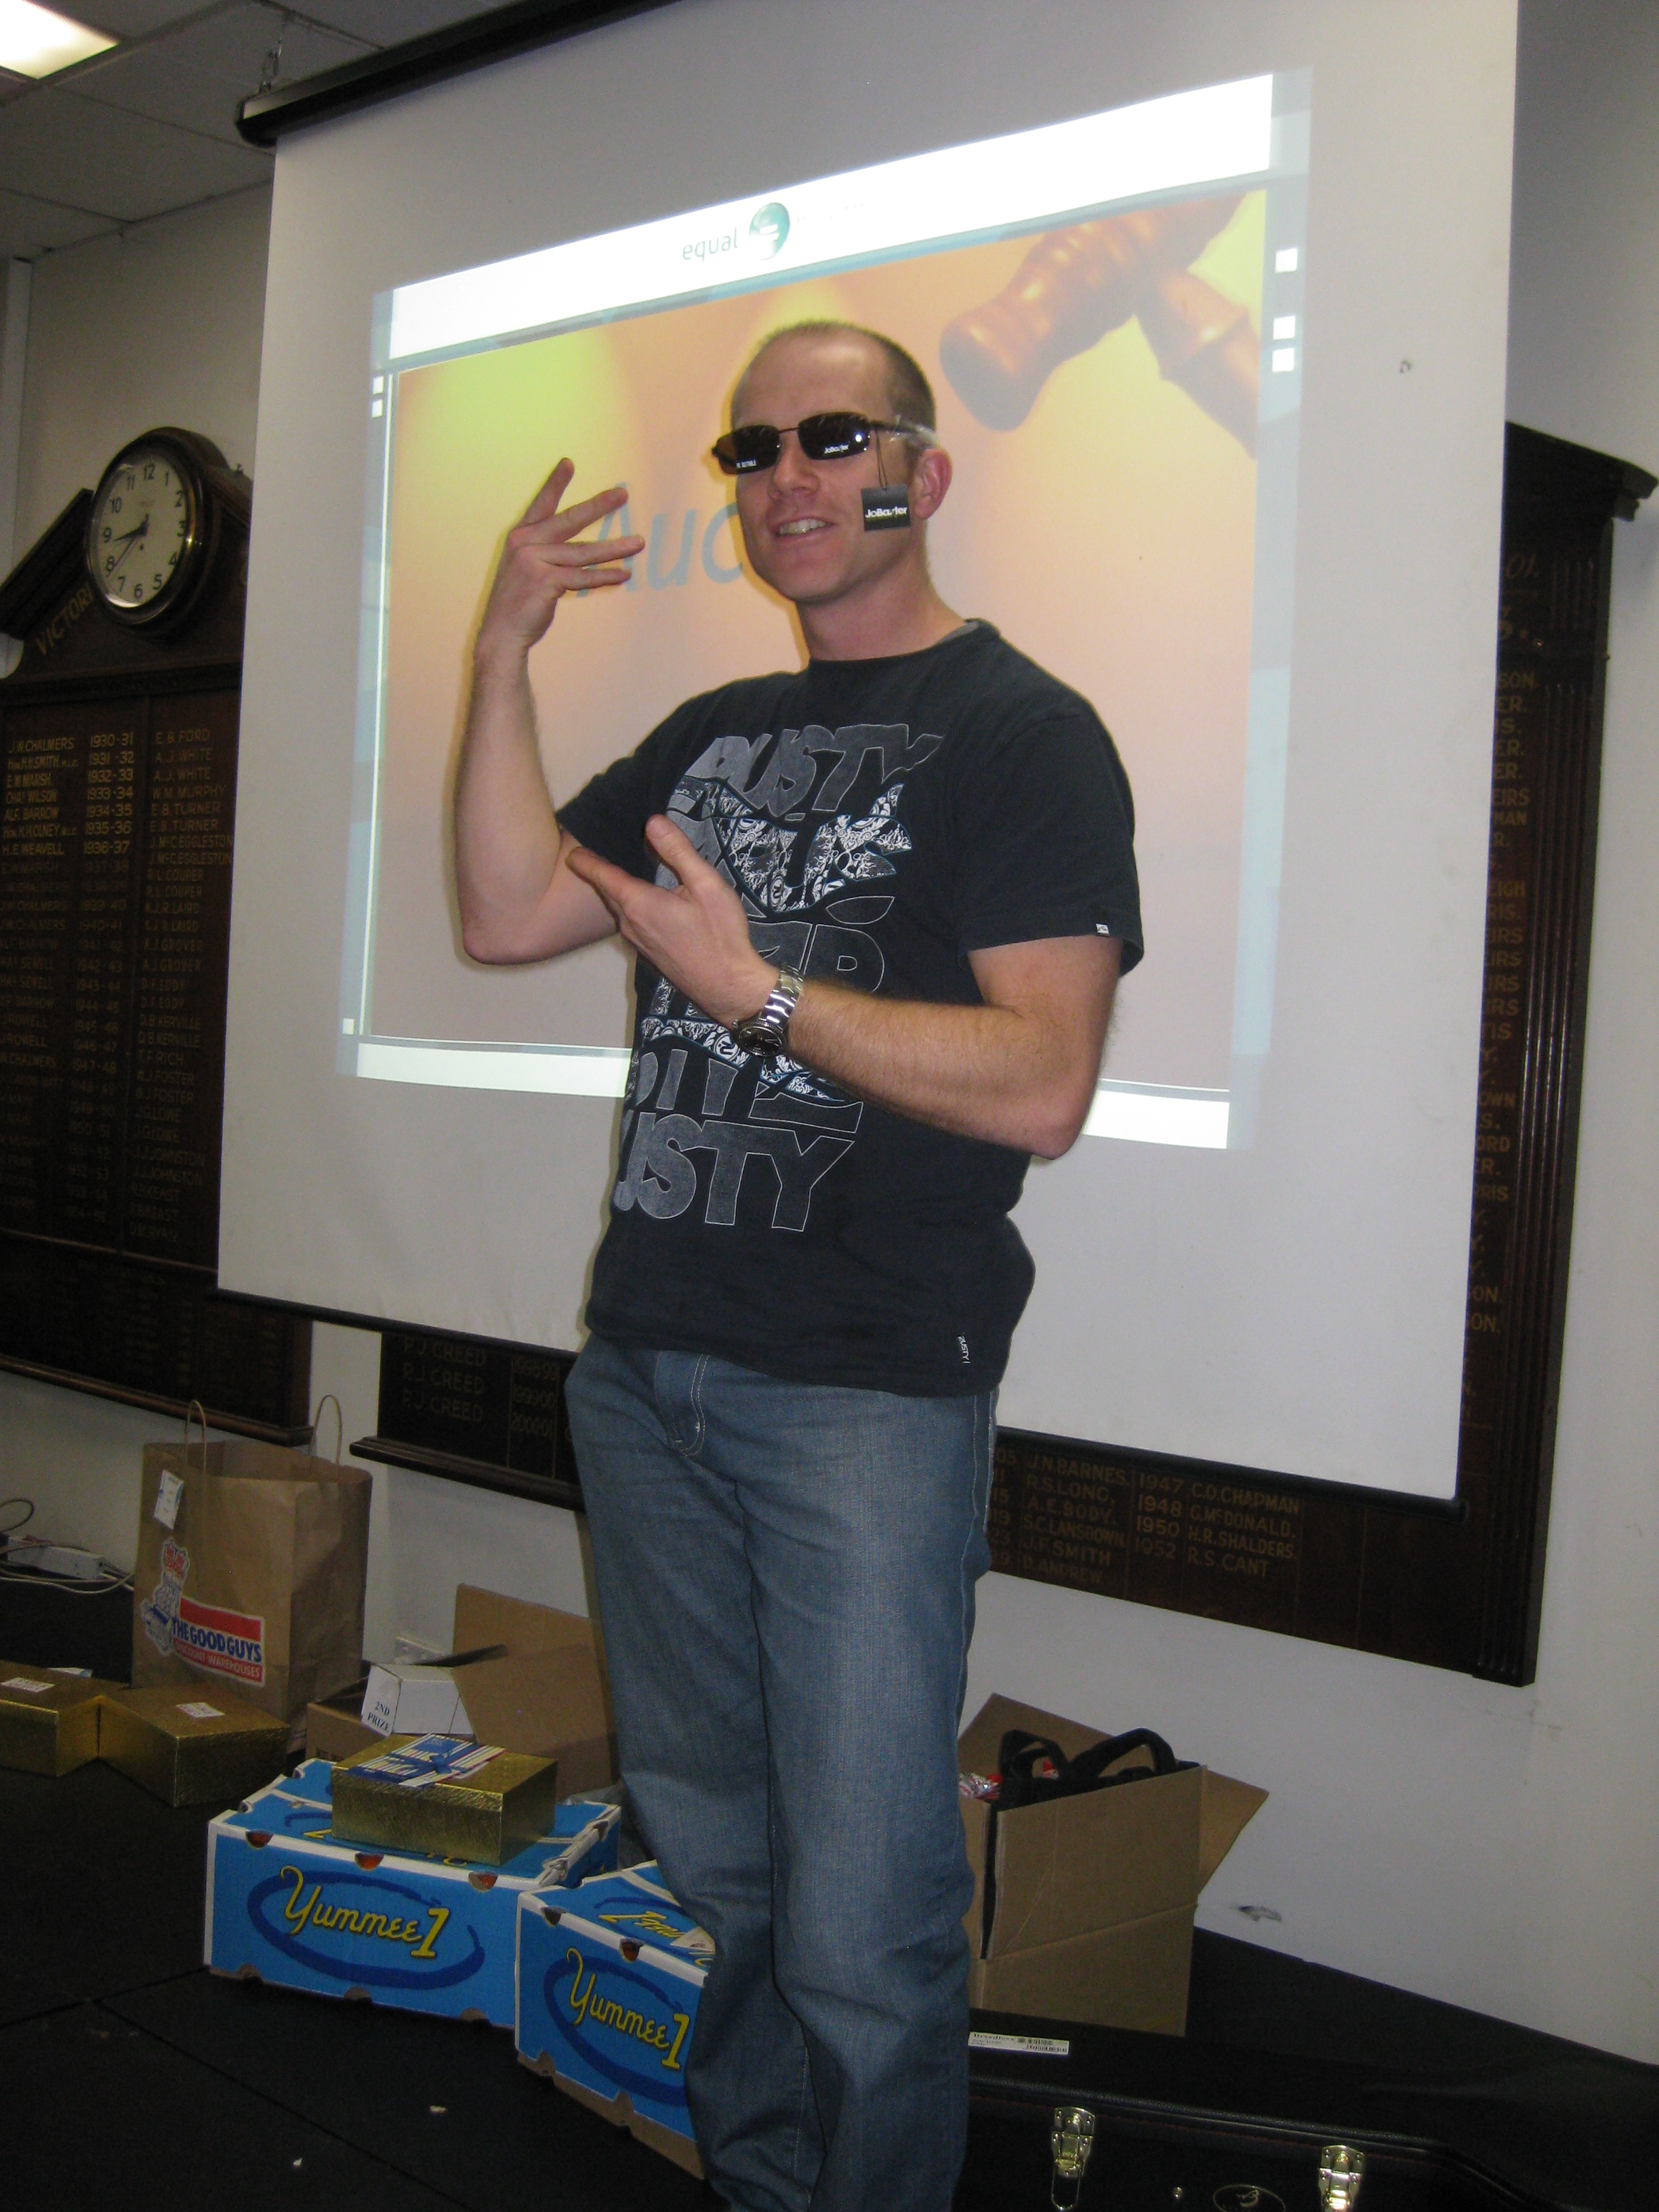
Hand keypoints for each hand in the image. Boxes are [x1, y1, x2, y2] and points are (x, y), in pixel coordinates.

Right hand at [475, 459, 643, 663]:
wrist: (501, 632)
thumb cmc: (517, 602)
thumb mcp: (525, 569)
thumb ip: (546, 554)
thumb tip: (580, 552)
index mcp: (520, 537)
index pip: (541, 505)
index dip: (555, 484)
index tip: (568, 463)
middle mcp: (526, 544)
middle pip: (569, 520)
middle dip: (598, 506)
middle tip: (622, 494)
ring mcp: (535, 562)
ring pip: (583, 552)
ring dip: (614, 548)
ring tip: (638, 543)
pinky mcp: (546, 582)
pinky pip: (582, 577)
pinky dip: (605, 576)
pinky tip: (624, 574)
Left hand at [565, 816, 775, 1028]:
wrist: (728, 986)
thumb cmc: (720, 934)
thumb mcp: (706, 885)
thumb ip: (678, 852)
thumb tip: (653, 822)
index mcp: (639, 903)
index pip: (602, 875)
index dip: (585, 861)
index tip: (571, 851)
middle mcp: (630, 923)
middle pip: (607, 892)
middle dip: (598, 873)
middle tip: (593, 855)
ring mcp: (638, 942)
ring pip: (619, 909)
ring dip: (615, 891)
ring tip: (618, 873)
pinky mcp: (649, 953)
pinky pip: (630, 923)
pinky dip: (628, 907)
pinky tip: (644, 902)